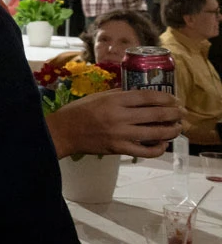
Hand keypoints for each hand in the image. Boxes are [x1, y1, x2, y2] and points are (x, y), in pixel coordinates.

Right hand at [47, 89, 181, 158]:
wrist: (63, 132)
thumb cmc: (78, 112)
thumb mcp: (97, 97)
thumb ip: (118, 94)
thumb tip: (140, 92)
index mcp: (114, 101)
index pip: (147, 97)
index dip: (165, 97)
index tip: (174, 99)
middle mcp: (119, 117)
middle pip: (156, 114)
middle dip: (174, 114)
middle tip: (181, 113)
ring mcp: (120, 134)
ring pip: (155, 133)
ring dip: (171, 130)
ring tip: (177, 128)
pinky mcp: (118, 149)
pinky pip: (145, 151)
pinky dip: (158, 148)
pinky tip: (162, 143)